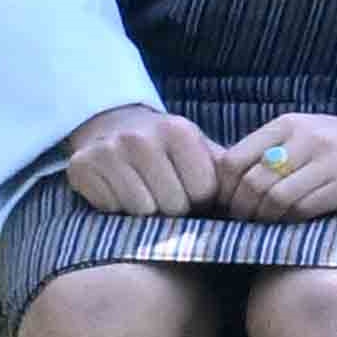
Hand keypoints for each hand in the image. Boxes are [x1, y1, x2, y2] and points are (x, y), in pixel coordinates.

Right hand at [57, 103, 220, 222]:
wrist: (114, 124)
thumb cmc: (166, 147)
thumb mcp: (199, 149)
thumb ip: (227, 172)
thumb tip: (254, 199)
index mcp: (178, 131)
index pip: (202, 191)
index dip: (199, 199)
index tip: (191, 189)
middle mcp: (141, 138)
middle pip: (172, 205)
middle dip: (174, 208)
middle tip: (165, 194)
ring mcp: (108, 151)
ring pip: (141, 211)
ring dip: (146, 212)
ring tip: (145, 193)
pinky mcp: (82, 166)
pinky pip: (111, 208)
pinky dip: (118, 208)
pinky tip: (120, 190)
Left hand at [222, 111, 336, 218]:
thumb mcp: (306, 130)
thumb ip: (272, 148)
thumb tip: (231, 182)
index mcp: (287, 124)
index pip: (234, 160)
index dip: (224, 188)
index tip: (229, 202)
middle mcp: (303, 140)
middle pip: (251, 183)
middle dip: (241, 209)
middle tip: (244, 220)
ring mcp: (325, 163)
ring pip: (274, 198)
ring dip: (264, 218)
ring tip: (266, 223)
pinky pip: (303, 209)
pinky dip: (290, 220)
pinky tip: (292, 222)